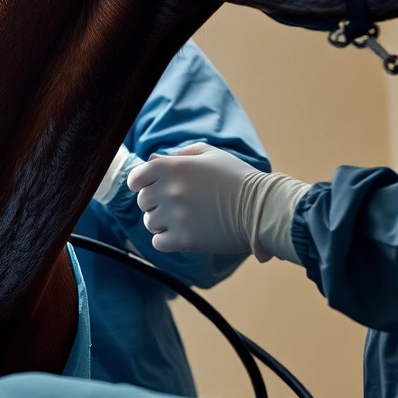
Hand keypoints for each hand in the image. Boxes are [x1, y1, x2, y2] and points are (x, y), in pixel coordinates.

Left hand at [127, 143, 309, 262]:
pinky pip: (158, 243)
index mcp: (173, 167)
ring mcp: (176, 216)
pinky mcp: (184, 239)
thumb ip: (180, 155)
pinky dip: (166, 241)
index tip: (149, 188)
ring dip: (161, 223)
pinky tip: (182, 235)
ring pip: (149, 223)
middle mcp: (170, 190)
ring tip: (182, 220)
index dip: (141, 184)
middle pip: (143, 202)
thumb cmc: (238, 178)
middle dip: (155, 204)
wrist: (261, 207)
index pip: (136, 178)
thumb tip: (154, 160)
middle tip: (175, 206)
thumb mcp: (210, 154)